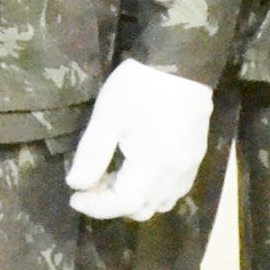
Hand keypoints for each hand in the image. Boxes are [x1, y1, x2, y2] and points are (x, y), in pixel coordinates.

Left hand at [66, 58, 215, 220]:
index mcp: (153, 169)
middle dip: (113, 203)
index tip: (74, 195)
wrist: (181, 61)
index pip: (122, 204)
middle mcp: (175, 175)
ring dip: (135, 198)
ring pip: (162, 201)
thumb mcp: (107, 118)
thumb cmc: (140, 87)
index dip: (95, 206)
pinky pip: (175, 187)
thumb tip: (76, 184)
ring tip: (113, 175)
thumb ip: (91, 155)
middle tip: (92, 182)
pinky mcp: (196, 155)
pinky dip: (153, 188)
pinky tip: (138, 167)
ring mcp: (189, 166)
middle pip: (143, 209)